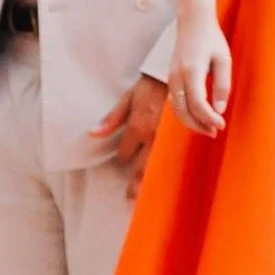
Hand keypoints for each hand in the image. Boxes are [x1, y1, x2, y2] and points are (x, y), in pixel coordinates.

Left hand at [94, 73, 169, 188]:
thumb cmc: (151, 86)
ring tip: (145, 197)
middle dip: (135, 183)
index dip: (123, 155)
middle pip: (141, 167)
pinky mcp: (182, 138)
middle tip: (130, 198)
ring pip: (157, 166)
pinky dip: (168, 170)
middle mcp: (152, 137)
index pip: (125, 152)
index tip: (125, 154)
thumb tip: (92, 134)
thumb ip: (111, 119)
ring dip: (149, 182)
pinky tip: (168, 180)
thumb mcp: (128, 98)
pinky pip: (173, 159)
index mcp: (137, 127)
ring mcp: (169, 140)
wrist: (179, 76)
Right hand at [169, 14, 230, 138]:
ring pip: (176, 109)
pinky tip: (198, 117)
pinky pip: (175, 102)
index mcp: (191, 71)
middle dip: (198, 125)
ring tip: (208, 128)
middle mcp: (177, 76)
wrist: (193, 22)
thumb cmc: (211, 39)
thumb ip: (222, 85)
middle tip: (215, 132)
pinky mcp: (171, 78)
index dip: (209, 118)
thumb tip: (220, 109)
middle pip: (183, 111)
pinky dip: (185, 113)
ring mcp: (171, 78)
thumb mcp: (224, 60)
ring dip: (191, 122)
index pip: (197, 103)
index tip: (222, 125)